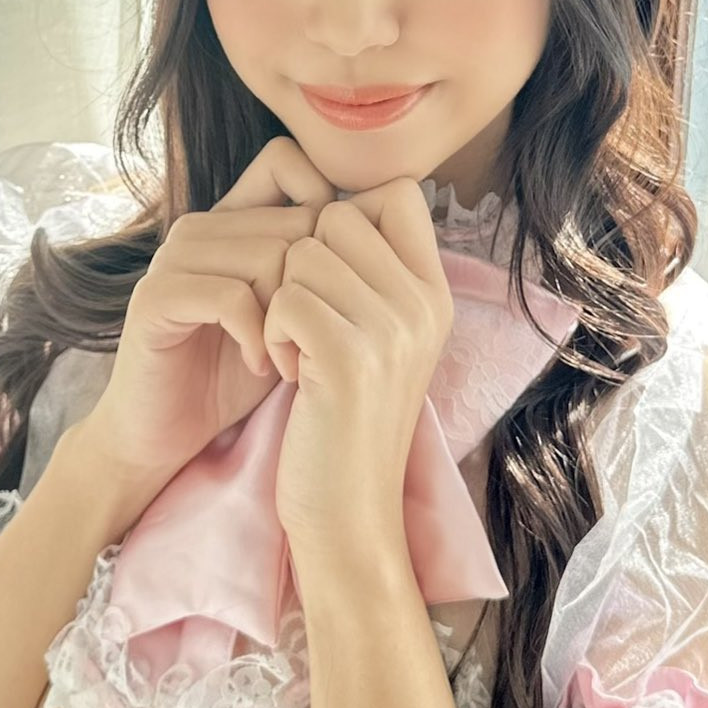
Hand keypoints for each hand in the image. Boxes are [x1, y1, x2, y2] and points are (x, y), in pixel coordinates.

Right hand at [78, 137, 334, 507]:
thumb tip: (388, 217)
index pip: (287, 160)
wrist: (164, 433)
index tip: (334, 282)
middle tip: (311, 342)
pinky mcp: (155, 297)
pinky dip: (256, 335)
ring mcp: (173, 258)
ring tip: (288, 361)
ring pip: (268, 256)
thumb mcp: (291, 314)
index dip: (326, 210)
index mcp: (230, 219)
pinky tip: (258, 365)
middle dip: (317, 289)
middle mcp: (200, 227)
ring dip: (291, 319)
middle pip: (293, 222)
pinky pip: (230, 295)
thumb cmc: (236, 374)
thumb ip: (321, 266)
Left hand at [266, 178, 452, 561]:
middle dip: (303, 262)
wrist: (348, 513)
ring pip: (303, 252)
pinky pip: (284, 298)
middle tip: (308, 323)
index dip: (348, 216)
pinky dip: (271, 333)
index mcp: (436, 294)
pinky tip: (287, 371)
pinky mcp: (349, 357)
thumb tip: (337, 205)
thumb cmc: (346, 421)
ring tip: (298, 351)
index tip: (330, 274)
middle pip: (338, 214)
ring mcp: (392, 329)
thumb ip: (373, 275)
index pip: (396, 193)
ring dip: (282, 300)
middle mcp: (424, 304)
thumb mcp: (381, 340)